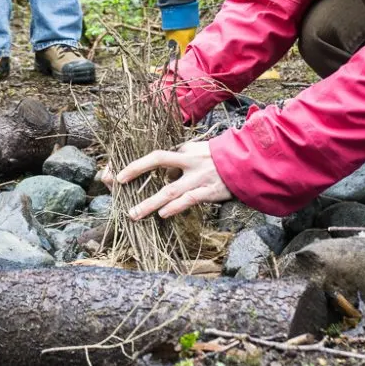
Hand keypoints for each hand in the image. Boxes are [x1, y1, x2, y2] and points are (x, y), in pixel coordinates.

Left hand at [113, 139, 231, 219]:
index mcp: (185, 150)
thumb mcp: (198, 153)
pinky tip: (163, 214)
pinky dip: (175, 207)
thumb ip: (179, 161)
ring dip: (150, 202)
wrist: (249, 164)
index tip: (118, 173)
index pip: (156, 155)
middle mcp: (189, 161)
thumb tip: (162, 174)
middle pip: (158, 162)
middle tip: (115, 184)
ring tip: (134, 214)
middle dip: (135, 172)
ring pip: (170, 189)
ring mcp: (199, 176)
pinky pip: (189, 199)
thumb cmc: (219, 160)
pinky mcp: (210, 191)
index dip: (136, 163)